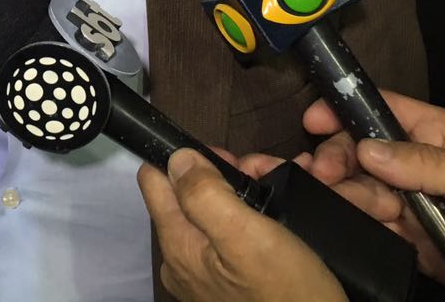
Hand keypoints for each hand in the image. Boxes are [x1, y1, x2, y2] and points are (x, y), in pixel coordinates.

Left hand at [138, 149, 348, 301]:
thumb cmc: (290, 294)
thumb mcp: (248, 236)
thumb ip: (205, 194)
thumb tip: (178, 156)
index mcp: (178, 244)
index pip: (154, 179)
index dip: (186, 157)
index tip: (225, 159)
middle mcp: (182, 260)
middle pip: (188, 193)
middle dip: (226, 176)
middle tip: (266, 177)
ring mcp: (205, 274)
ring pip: (214, 212)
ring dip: (245, 196)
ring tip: (280, 197)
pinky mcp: (229, 283)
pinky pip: (230, 237)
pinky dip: (252, 222)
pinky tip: (279, 223)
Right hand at [303, 91, 444, 301]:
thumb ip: (427, 164)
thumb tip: (369, 149)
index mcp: (440, 135)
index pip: (383, 110)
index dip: (346, 109)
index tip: (313, 120)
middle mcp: (419, 162)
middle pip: (362, 149)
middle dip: (337, 156)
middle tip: (321, 172)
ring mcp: (413, 199)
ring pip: (361, 186)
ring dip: (340, 188)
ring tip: (326, 192)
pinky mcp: (410, 235)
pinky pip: (371, 221)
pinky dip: (352, 217)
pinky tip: (340, 215)